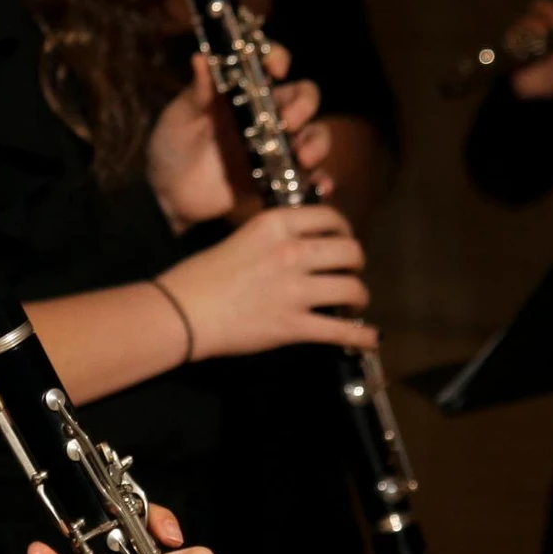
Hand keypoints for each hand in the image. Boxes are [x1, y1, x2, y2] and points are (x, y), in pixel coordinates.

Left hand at [148, 43, 332, 233]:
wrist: (168, 195)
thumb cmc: (171, 146)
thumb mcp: (180, 117)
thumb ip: (196, 92)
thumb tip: (200, 58)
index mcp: (242, 91)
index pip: (270, 63)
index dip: (279, 58)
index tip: (277, 69)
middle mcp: (265, 113)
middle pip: (303, 97)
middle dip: (304, 106)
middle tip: (287, 123)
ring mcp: (275, 145)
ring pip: (313, 133)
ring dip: (317, 142)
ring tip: (303, 158)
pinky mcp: (278, 175)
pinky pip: (309, 175)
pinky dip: (321, 179)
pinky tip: (320, 186)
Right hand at [157, 204, 375, 357]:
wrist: (182, 311)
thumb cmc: (202, 275)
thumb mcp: (242, 238)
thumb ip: (275, 238)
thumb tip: (306, 246)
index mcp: (275, 224)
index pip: (329, 217)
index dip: (345, 229)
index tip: (344, 240)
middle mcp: (291, 252)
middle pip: (350, 251)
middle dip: (356, 263)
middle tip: (350, 272)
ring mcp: (294, 290)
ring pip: (352, 288)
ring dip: (359, 297)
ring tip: (354, 303)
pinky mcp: (293, 325)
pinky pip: (341, 331)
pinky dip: (362, 336)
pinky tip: (370, 337)